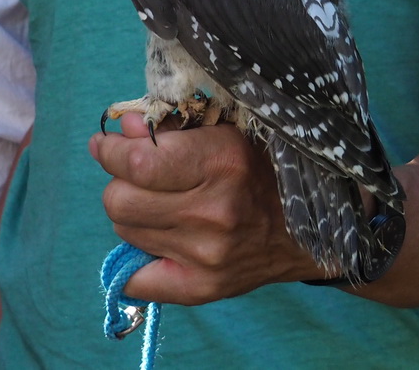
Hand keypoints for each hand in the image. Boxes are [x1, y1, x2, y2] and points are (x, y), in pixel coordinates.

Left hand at [88, 113, 321, 304]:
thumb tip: (125, 129)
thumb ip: (172, 129)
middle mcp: (213, 212)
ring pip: (125, 231)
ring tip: (161, 205)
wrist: (313, 230)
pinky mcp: (202, 289)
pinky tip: (156, 240)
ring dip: (133, 215)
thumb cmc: (265, 169)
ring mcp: (206, 256)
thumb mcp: (227, 132)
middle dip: (120, 182)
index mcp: (222, 162)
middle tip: (136, 176)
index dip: (110, 151)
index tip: (105, 144)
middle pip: (119, 201)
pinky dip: (136, 258)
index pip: (136, 163)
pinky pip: (135, 279)